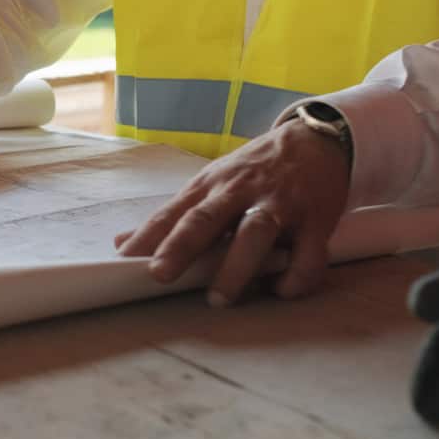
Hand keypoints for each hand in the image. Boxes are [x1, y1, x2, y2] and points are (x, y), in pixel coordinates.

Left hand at [115, 120, 349, 305]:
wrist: (316, 140)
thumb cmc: (254, 169)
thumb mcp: (210, 183)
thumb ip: (173, 216)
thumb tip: (122, 243)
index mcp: (211, 184)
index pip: (173, 212)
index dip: (148, 237)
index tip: (124, 260)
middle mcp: (241, 191)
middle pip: (206, 217)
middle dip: (181, 246)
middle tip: (160, 274)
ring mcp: (279, 203)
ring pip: (254, 233)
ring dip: (236, 268)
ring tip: (218, 299)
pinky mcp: (316, 218)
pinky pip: (307, 252)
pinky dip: (295, 276)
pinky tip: (281, 291)